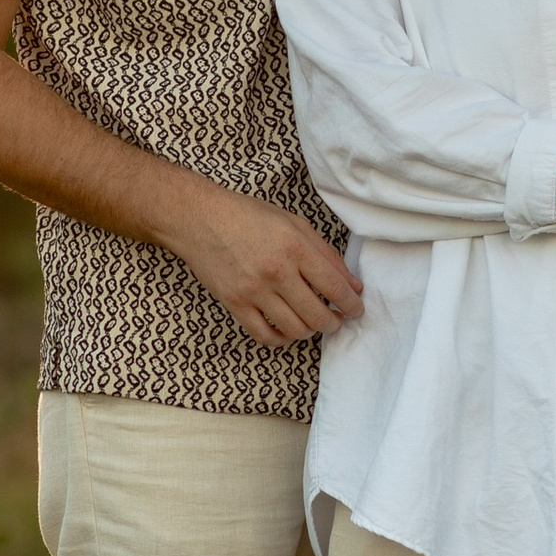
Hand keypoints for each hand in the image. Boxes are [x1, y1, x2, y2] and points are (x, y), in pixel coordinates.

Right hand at [172, 188, 364, 346]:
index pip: (335, 287)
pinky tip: (286, 331)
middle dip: (334, 323)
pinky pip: (264, 335)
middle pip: (317, 315)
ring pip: (294, 329)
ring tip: (312, 323)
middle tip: (337, 320)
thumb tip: (353, 284)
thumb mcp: (294, 224)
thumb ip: (326, 254)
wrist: (199, 219)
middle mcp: (276, 271)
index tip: (357, 309)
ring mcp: (253, 290)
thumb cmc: (248, 217)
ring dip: (310, 332)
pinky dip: (281, 339)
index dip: (351, 303)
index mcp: (295, 247)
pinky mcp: (234, 303)